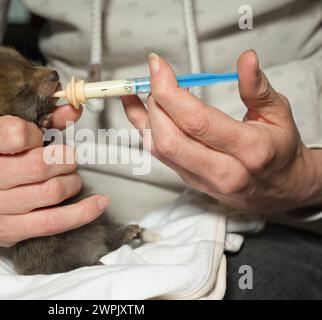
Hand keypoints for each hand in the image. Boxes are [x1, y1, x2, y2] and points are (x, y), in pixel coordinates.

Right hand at [0, 105, 109, 246]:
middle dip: (64, 159)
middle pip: (38, 166)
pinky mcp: (3, 231)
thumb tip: (74, 110)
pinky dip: (82, 212)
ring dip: (72, 181)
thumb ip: (36, 119)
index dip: (37, 133)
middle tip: (67, 158)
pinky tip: (97, 203)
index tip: (39, 137)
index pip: (15, 132)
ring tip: (70, 176)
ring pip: (50, 193)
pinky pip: (53, 222)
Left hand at [122, 50, 321, 212]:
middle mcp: (222, 171)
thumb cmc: (279, 150)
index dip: (170, 91)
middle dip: (154, 102)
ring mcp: (201, 179)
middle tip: (156, 77)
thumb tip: (246, 60)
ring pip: (158, 149)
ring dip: (144, 115)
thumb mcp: (278, 114)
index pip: (197, 121)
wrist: (279, 190)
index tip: (157, 67)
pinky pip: (157, 154)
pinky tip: (137, 107)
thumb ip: (258, 87)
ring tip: (143, 88)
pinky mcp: (187, 180)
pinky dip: (143, 128)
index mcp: (249, 150)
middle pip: (170, 138)